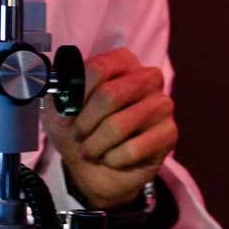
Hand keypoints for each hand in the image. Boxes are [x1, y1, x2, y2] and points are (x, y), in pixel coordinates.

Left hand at [42, 48, 175, 208]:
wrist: (93, 166)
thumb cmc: (79, 129)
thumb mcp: (60, 107)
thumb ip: (59, 91)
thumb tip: (62, 87)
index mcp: (122, 62)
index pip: (99, 67)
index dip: (78, 94)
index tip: (68, 112)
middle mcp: (147, 78)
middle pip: (109, 95)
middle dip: (85, 123)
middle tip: (77, 135)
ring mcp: (161, 105)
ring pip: (119, 125)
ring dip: (95, 145)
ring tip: (91, 149)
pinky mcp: (169, 133)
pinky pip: (133, 149)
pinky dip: (112, 159)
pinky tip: (112, 158)